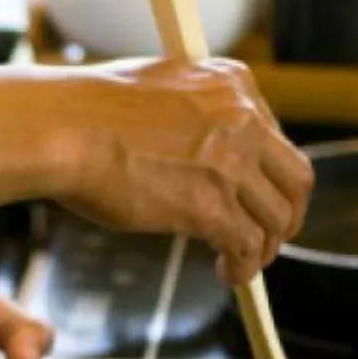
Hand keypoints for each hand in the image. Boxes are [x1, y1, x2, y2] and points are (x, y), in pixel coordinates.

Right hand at [33, 58, 312, 284]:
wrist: (62, 129)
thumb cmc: (86, 111)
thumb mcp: (159, 87)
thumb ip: (192, 112)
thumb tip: (194, 147)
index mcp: (234, 84)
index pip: (275, 138)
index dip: (267, 177)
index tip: (254, 197)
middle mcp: (244, 120)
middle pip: (294, 179)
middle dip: (285, 214)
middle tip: (269, 236)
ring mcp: (230, 165)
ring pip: (276, 219)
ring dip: (265, 247)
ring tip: (244, 264)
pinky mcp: (210, 208)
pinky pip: (246, 246)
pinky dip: (243, 267)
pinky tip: (227, 274)